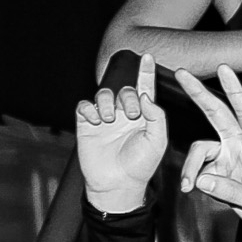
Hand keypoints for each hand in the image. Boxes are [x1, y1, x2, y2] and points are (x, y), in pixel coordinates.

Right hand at [75, 53, 167, 213]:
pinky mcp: (87, 125)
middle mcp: (125, 114)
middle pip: (124, 90)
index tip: (149, 57)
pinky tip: (95, 119)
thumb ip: (156, 117)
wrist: (118, 184)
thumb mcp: (157, 141)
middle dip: (126, 97)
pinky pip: (84, 106)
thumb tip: (145, 96)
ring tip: (110, 119)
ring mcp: (105, 119)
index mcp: (144, 116)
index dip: (146, 72)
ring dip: (107, 102)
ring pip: (103, 95)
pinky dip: (89, 108)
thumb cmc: (141, 165)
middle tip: (129, 115)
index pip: (145, 89)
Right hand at [176, 66, 241, 237]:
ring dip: (190, 164)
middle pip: (218, 114)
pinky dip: (191, 176)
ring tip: (188, 185)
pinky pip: (198, 166)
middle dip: (200, 94)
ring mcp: (229, 156)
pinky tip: (191, 188)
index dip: (235, 90)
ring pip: (200, 147)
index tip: (224, 69)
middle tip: (183, 74)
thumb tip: (202, 180)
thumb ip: (232, 191)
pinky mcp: (219, 170)